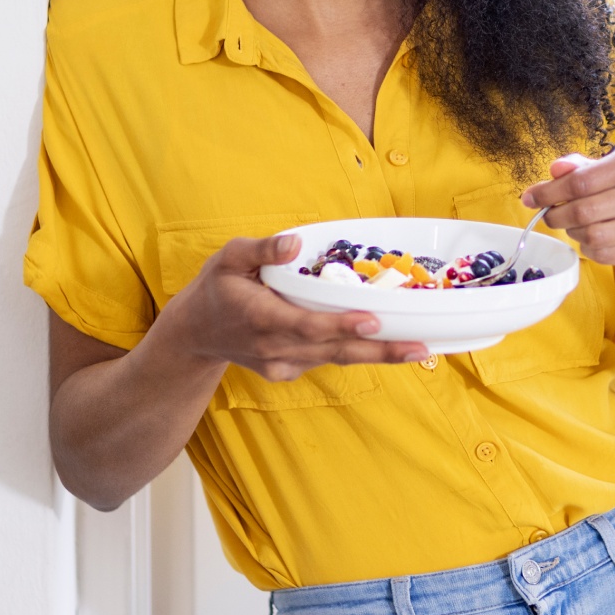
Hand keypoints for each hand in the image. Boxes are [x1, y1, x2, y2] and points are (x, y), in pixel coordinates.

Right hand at [164, 233, 427, 380]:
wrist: (195, 334)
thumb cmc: (216, 288)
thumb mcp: (229, 257)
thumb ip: (262, 250)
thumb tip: (294, 243)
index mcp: (260, 318)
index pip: (306, 326)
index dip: (340, 326)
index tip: (372, 322)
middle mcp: (274, 347)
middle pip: (333, 351)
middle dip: (379, 351)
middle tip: (420, 348)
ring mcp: (282, 364)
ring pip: (335, 360)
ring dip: (377, 355)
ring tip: (418, 350)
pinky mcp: (288, 371)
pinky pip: (325, 360)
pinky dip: (355, 353)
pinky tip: (386, 346)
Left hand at [521, 146, 614, 278]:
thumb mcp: (610, 172)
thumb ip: (579, 169)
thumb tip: (554, 169)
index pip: (580, 180)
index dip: (548, 191)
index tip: (530, 197)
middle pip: (582, 209)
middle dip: (556, 214)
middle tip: (549, 215)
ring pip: (591, 234)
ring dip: (573, 232)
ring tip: (576, 226)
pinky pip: (602, 254)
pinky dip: (589, 249)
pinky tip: (595, 241)